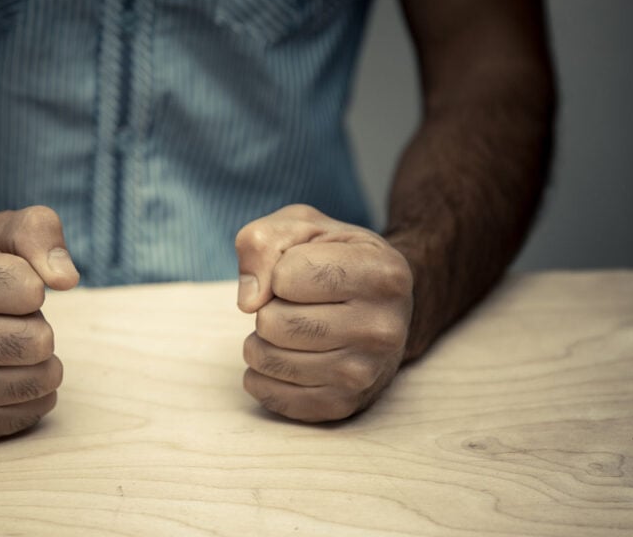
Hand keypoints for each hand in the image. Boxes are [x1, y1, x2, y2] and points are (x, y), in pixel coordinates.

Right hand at [0, 206, 78, 440]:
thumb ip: (37, 231)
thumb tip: (66, 277)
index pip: (29, 288)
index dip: (31, 283)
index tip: (5, 285)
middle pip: (38, 340)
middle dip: (35, 324)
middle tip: (6, 320)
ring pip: (41, 379)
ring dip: (39, 359)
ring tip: (6, 345)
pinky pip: (36, 409)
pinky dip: (35, 390)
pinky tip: (5, 373)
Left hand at [235, 204, 412, 421]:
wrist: (380, 305)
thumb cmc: (335, 257)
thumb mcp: (303, 227)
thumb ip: (262, 242)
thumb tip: (249, 301)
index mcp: (383, 273)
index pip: (286, 275)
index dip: (278, 269)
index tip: (301, 270)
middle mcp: (383, 328)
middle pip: (274, 322)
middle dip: (268, 308)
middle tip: (293, 304)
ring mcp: (365, 373)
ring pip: (269, 359)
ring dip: (261, 341)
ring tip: (289, 328)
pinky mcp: (343, 405)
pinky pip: (270, 395)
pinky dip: (261, 374)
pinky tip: (286, 356)